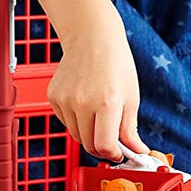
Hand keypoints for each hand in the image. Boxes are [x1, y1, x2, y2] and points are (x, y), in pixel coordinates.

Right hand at [46, 17, 146, 161]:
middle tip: (111, 138)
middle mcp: (82, 102)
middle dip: (101, 147)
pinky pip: (65, 121)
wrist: (91, 37)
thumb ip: (130, 129)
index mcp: (107, 103)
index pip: (104, 145)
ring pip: (76, 135)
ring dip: (88, 133)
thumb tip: (136, 151)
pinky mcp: (53, 96)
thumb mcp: (131, 96)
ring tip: (98, 113)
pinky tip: (85, 102)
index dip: (113, 154)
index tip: (119, 152)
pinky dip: (75, 120)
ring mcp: (65, 99)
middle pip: (88, 144)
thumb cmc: (115, 63)